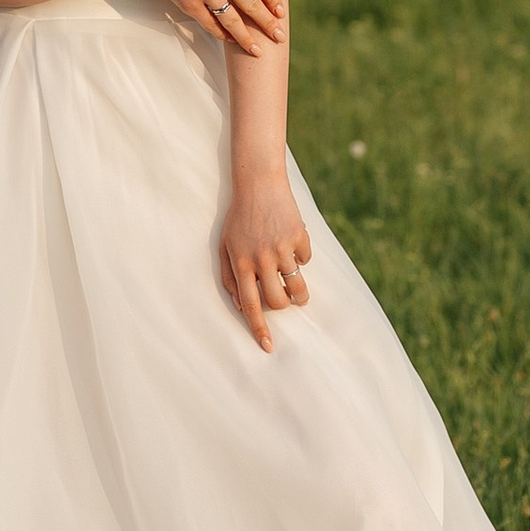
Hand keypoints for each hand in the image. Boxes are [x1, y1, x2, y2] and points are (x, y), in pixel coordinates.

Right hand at [131, 0, 285, 54]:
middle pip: (253, 5)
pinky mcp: (190, 4)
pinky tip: (230, 40)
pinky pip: (211, 25)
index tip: (281, 13)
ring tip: (258, 51)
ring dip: (247, 39)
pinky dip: (222, 35)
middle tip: (279, 37)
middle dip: (268, 24)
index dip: (273, 0)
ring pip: (233, 22)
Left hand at [219, 175, 311, 352]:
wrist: (258, 184)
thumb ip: (230, 276)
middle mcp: (261, 258)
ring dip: (300, 294)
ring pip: (297, 287)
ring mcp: (281, 247)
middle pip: (278, 301)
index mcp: (240, 263)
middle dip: (284, 307)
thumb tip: (240, 306)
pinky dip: (301, 257)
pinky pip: (305, 260)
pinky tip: (293, 243)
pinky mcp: (298, 236)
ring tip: (298, 293)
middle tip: (285, 301)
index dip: (259, 328)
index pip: (249, 305)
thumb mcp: (224, 245)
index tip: (268, 346)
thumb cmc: (239, 218)